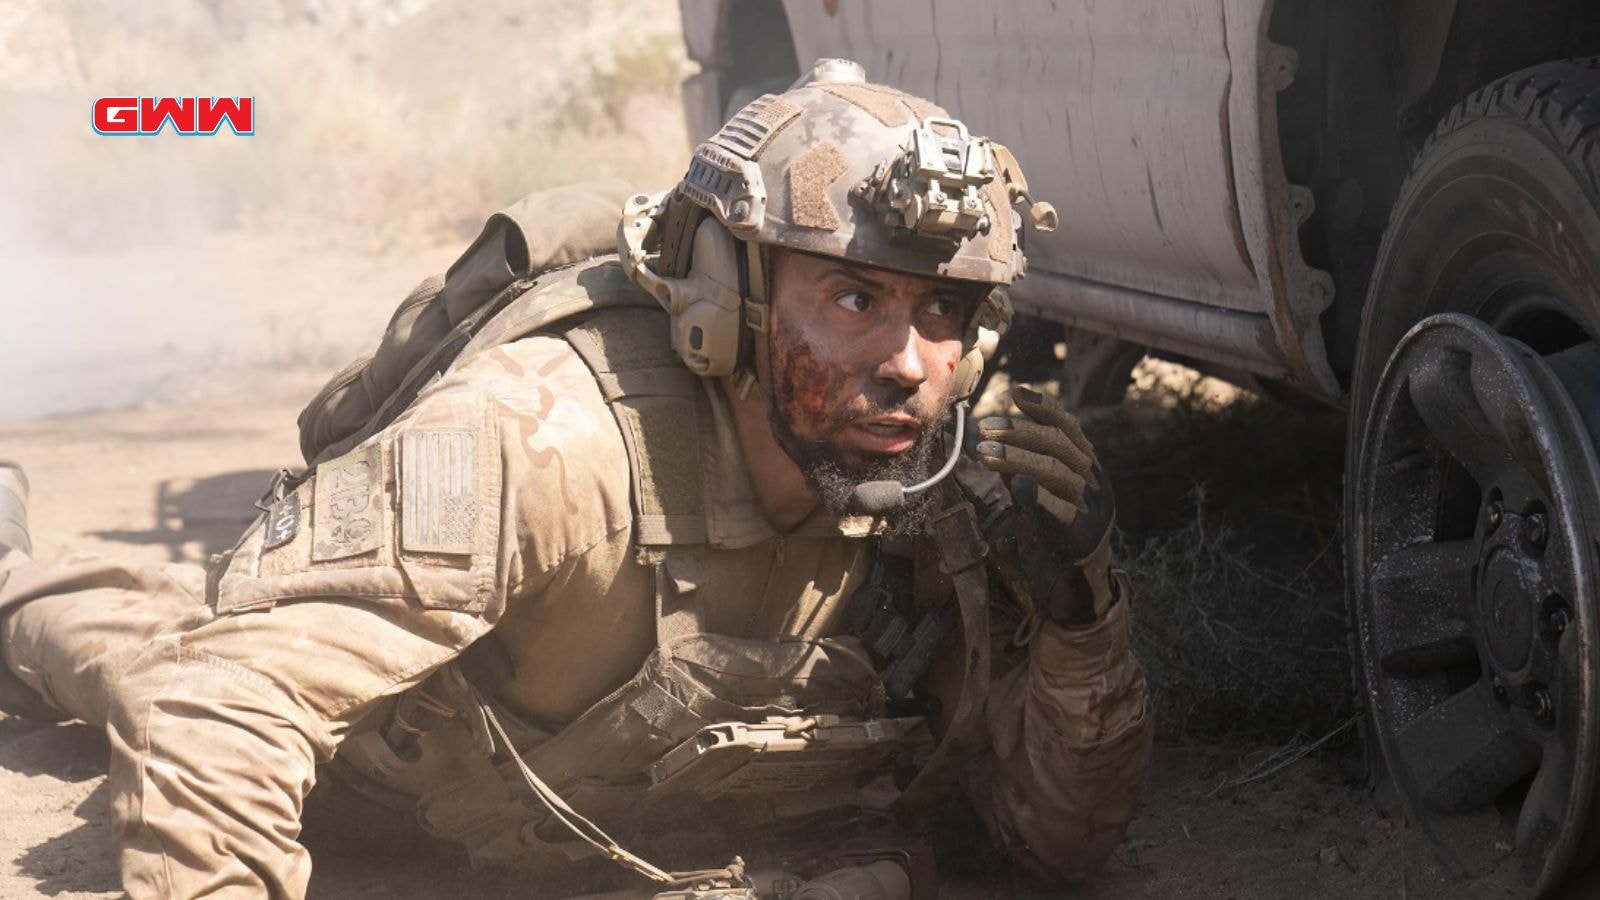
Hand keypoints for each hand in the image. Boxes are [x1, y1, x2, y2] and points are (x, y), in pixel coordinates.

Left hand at [975, 387, 1117, 626]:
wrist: (1074, 592)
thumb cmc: (1053, 542)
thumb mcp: (1038, 499)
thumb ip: (1023, 472)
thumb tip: (994, 442)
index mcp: (1088, 471)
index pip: (1070, 429)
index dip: (1044, 409)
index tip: (1016, 395)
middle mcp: (1095, 485)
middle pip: (1060, 446)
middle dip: (1020, 433)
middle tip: (985, 429)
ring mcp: (1092, 511)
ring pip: (1057, 473)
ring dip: (1018, 459)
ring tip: (985, 452)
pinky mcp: (1081, 537)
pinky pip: (1059, 509)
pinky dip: (1036, 494)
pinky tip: (1015, 485)